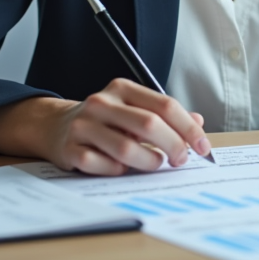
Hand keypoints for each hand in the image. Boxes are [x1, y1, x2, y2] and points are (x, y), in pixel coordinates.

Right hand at [44, 79, 210, 174]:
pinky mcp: (70, 149)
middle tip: (181, 160)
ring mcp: (83, 125)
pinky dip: (118, 170)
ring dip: (148, 162)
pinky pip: (103, 165)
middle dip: (173, 146)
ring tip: (153, 164)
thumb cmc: (105, 120)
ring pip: (126, 148)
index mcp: (122, 88)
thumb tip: (198, 122)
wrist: (55, 125)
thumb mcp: (134, 109)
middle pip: (149, 125)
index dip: (188, 128)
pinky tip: (120, 167)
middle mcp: (102, 102)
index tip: (203, 147)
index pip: (165, 105)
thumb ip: (164, 115)